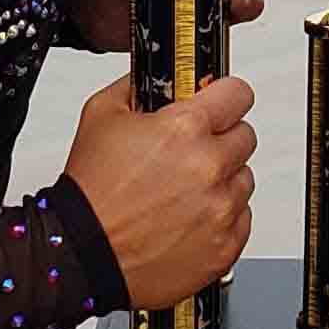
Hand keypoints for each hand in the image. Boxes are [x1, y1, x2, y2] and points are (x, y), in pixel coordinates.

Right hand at [62, 75, 257, 307]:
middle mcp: (210, 168)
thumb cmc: (91, 191)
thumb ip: (138, 85)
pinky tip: (189, 217)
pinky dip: (222, 217)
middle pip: (245, 137)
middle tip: (190, 152)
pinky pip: (242, 219)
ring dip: (222, 180)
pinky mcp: (224, 247)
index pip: (238, 94)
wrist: (82, 252)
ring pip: (244, 179)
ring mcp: (220, 210)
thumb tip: (160, 75)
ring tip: (184, 190)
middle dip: (221, 139)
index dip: (226, 96)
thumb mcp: (102, 114)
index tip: (220, 103)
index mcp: (185, 129)